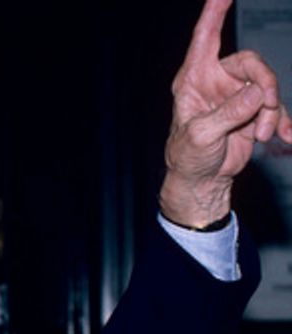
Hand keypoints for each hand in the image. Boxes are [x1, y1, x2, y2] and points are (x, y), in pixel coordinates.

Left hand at [160, 0, 291, 226]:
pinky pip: (276, 107)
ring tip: (262, 136)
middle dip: (265, 85)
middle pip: (251, 63)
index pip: (205, 39)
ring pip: (267, 86)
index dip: (214, 13)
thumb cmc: (188, 157)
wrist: (201, 181)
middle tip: (266, 108)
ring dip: (271, 111)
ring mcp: (236, 95)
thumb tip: (258, 94)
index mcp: (193, 80)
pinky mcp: (252, 111)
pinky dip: (283, 122)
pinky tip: (286, 136)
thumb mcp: (201, 137)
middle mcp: (216, 81)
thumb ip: (227, 114)